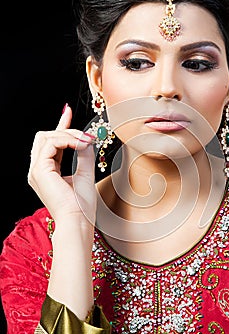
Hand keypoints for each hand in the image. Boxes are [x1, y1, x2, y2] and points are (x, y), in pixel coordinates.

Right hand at [28, 104, 96, 224]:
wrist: (78, 222)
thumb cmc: (82, 206)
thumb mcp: (85, 174)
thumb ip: (84, 155)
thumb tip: (86, 139)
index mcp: (47, 172)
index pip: (51, 143)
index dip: (60, 126)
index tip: (68, 112)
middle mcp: (38, 170)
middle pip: (45, 137)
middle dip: (66, 130)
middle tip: (86, 136)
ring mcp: (36, 171)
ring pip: (46, 137)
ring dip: (68, 134)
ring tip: (86, 141)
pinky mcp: (39, 170)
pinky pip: (50, 144)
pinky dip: (66, 140)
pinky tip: (80, 145)